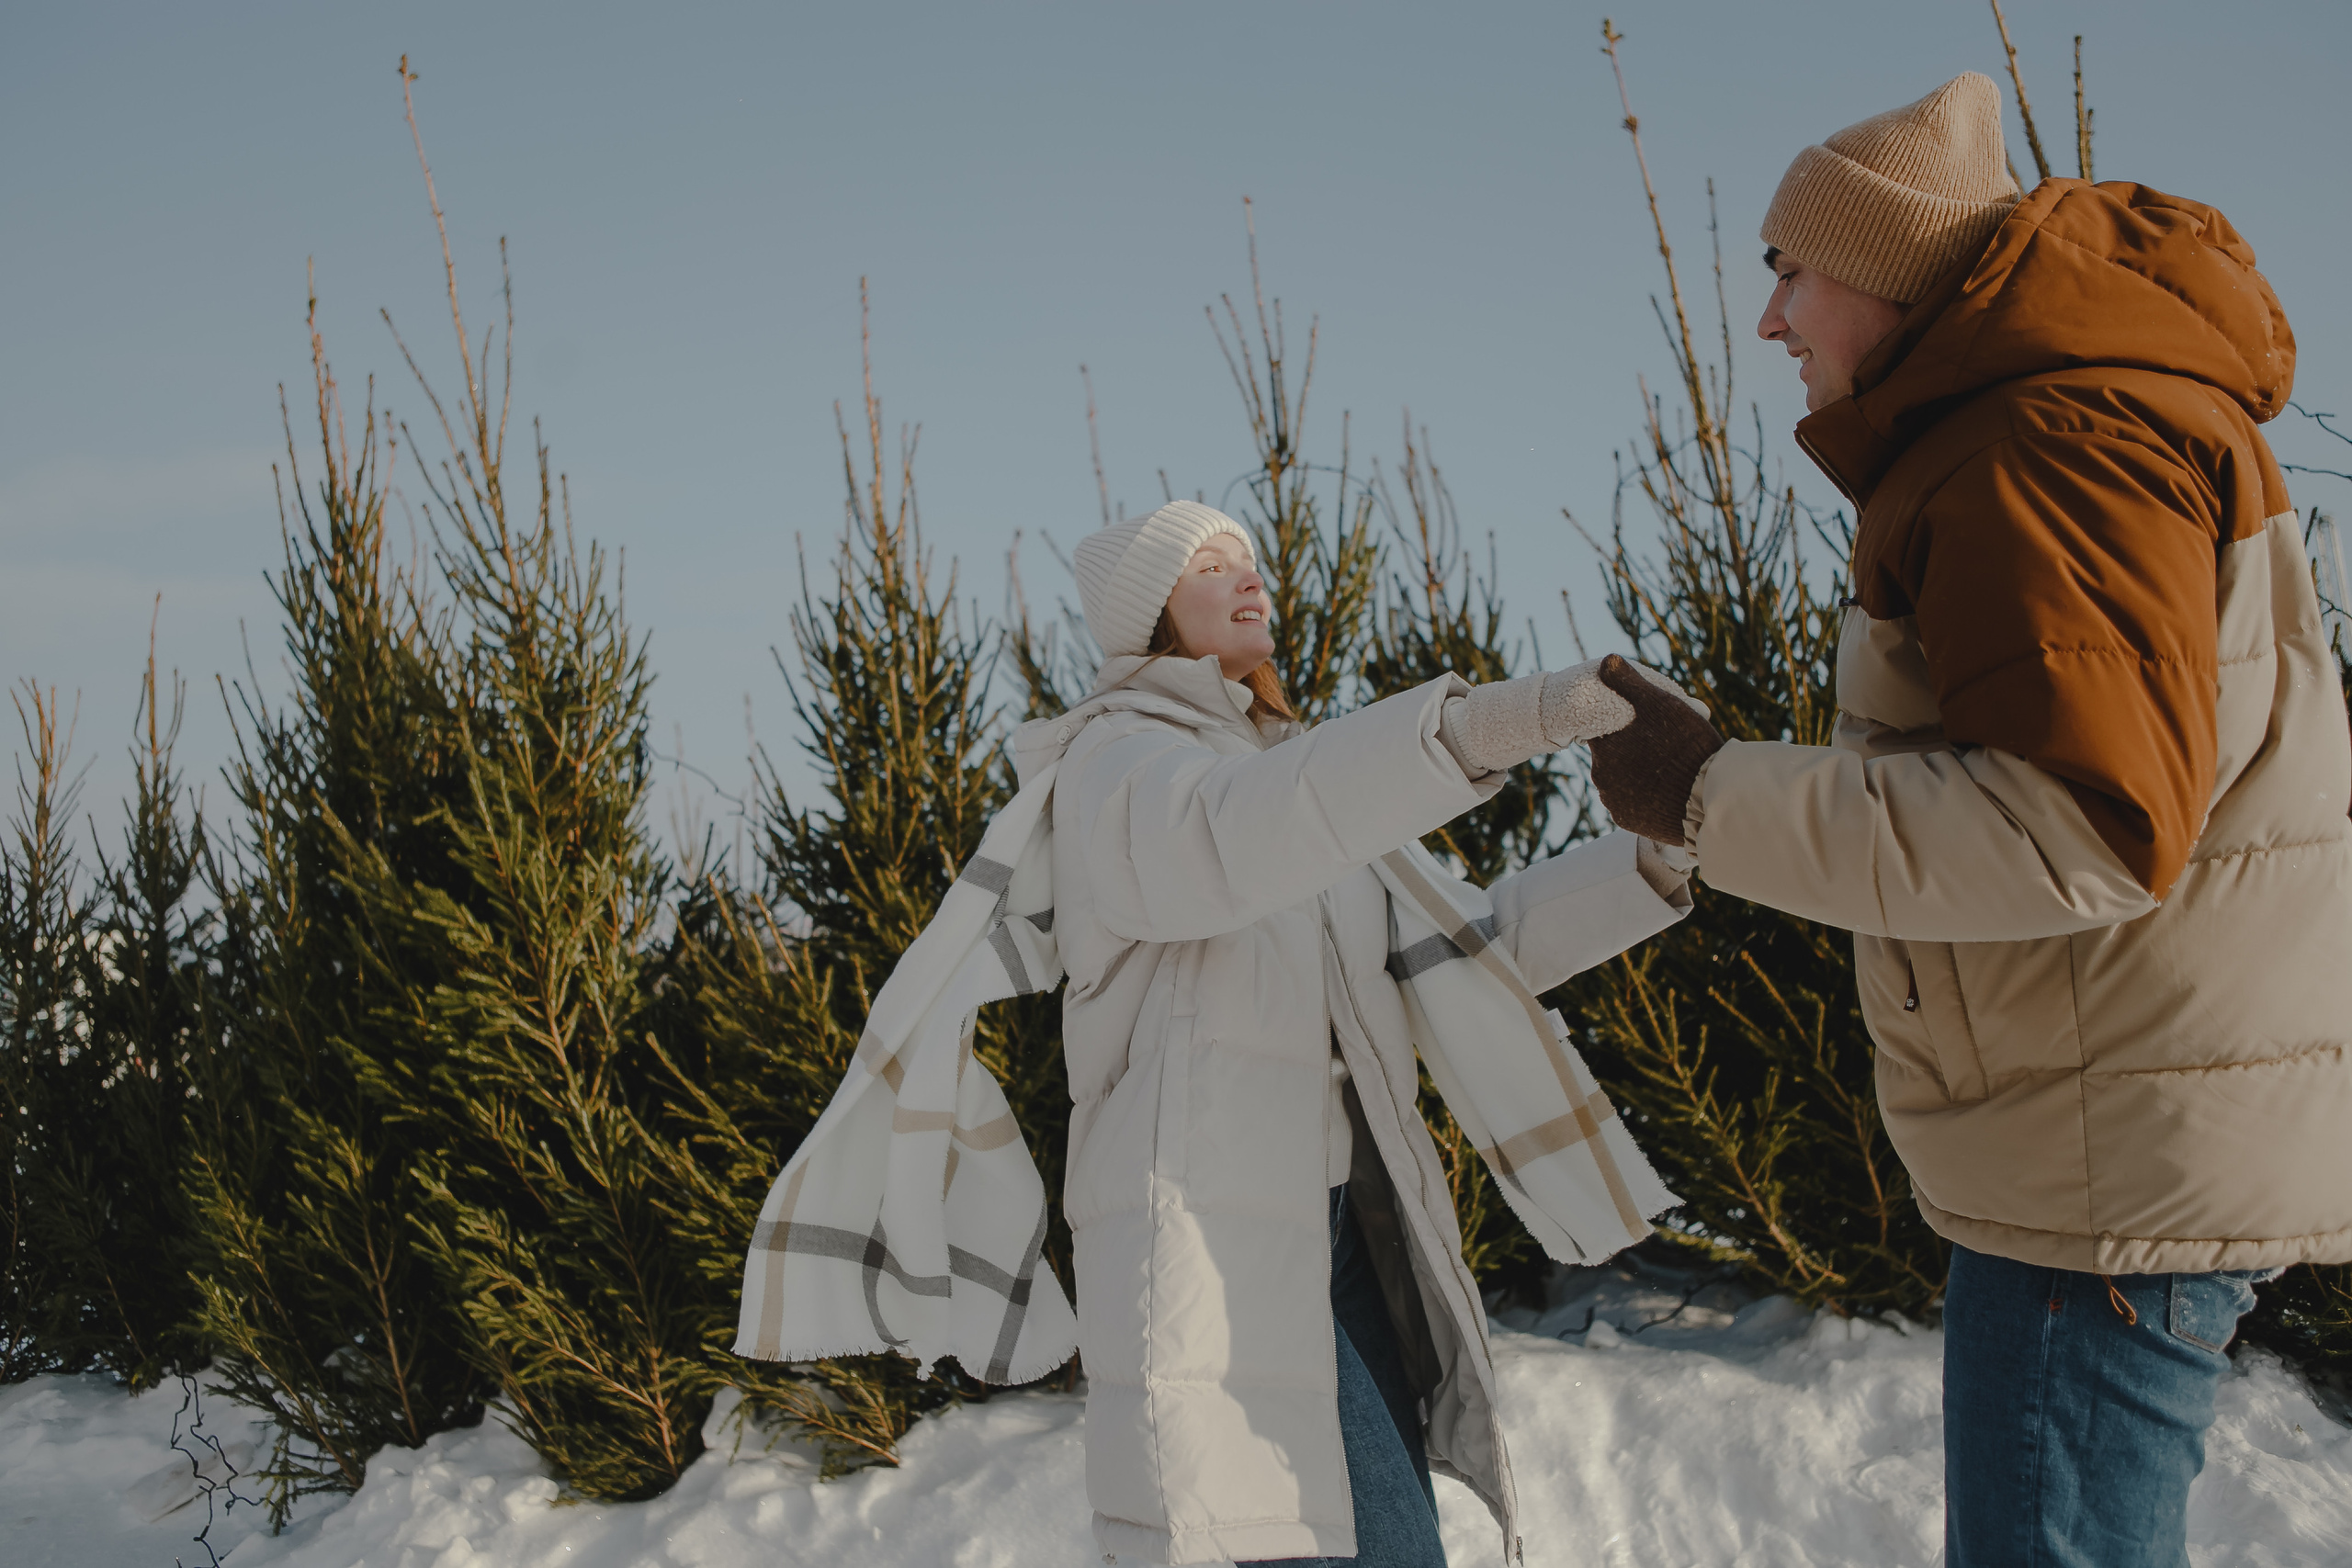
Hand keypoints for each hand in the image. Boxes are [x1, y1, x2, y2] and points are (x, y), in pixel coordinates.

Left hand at [1587, 655, 1724, 847]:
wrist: (1704, 799)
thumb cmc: (1684, 746)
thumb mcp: (1659, 704)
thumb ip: (1628, 683)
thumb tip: (1606, 660)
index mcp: (1604, 742)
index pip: (1600, 728)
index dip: (1620, 723)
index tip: (1642, 724)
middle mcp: (1600, 773)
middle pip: (1613, 755)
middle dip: (1633, 750)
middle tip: (1665, 746)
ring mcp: (1613, 799)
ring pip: (1623, 780)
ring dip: (1639, 774)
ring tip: (1670, 769)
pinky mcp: (1627, 821)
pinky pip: (1633, 804)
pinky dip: (1646, 797)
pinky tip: (1667, 791)